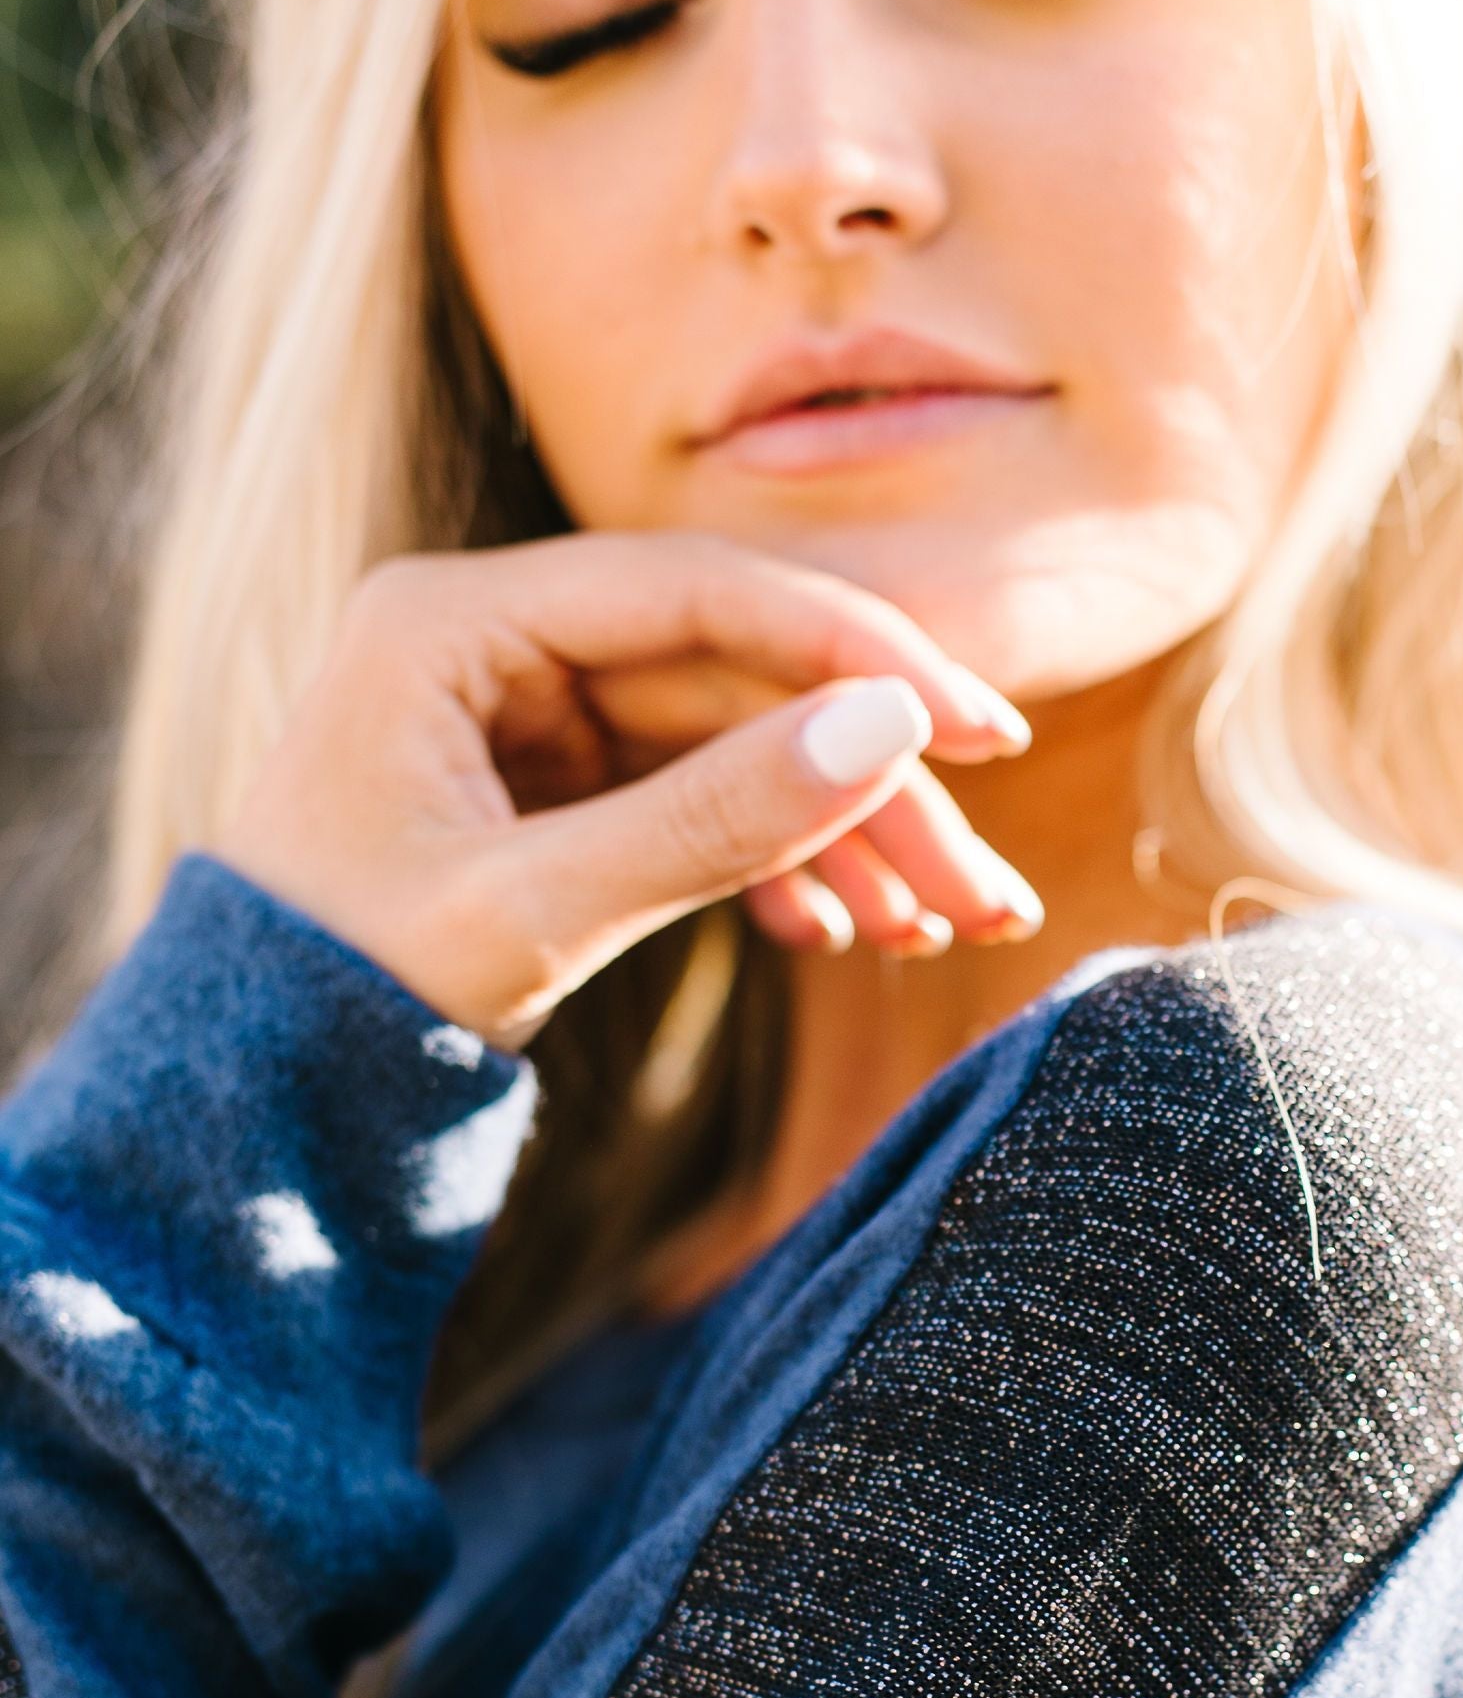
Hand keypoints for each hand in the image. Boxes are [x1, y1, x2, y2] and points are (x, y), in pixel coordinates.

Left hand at [213, 533, 1044, 1047]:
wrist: (242, 1104)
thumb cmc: (335, 1001)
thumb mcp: (529, 915)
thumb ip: (710, 821)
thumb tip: (893, 732)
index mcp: (450, 621)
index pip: (700, 593)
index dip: (857, 655)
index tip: (981, 734)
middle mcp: (494, 644)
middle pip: (735, 682)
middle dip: (870, 785)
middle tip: (984, 890)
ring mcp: (525, 718)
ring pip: (733, 748)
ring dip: (844, 837)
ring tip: (940, 932)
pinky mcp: (549, 791)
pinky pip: (694, 805)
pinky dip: (775, 866)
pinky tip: (842, 933)